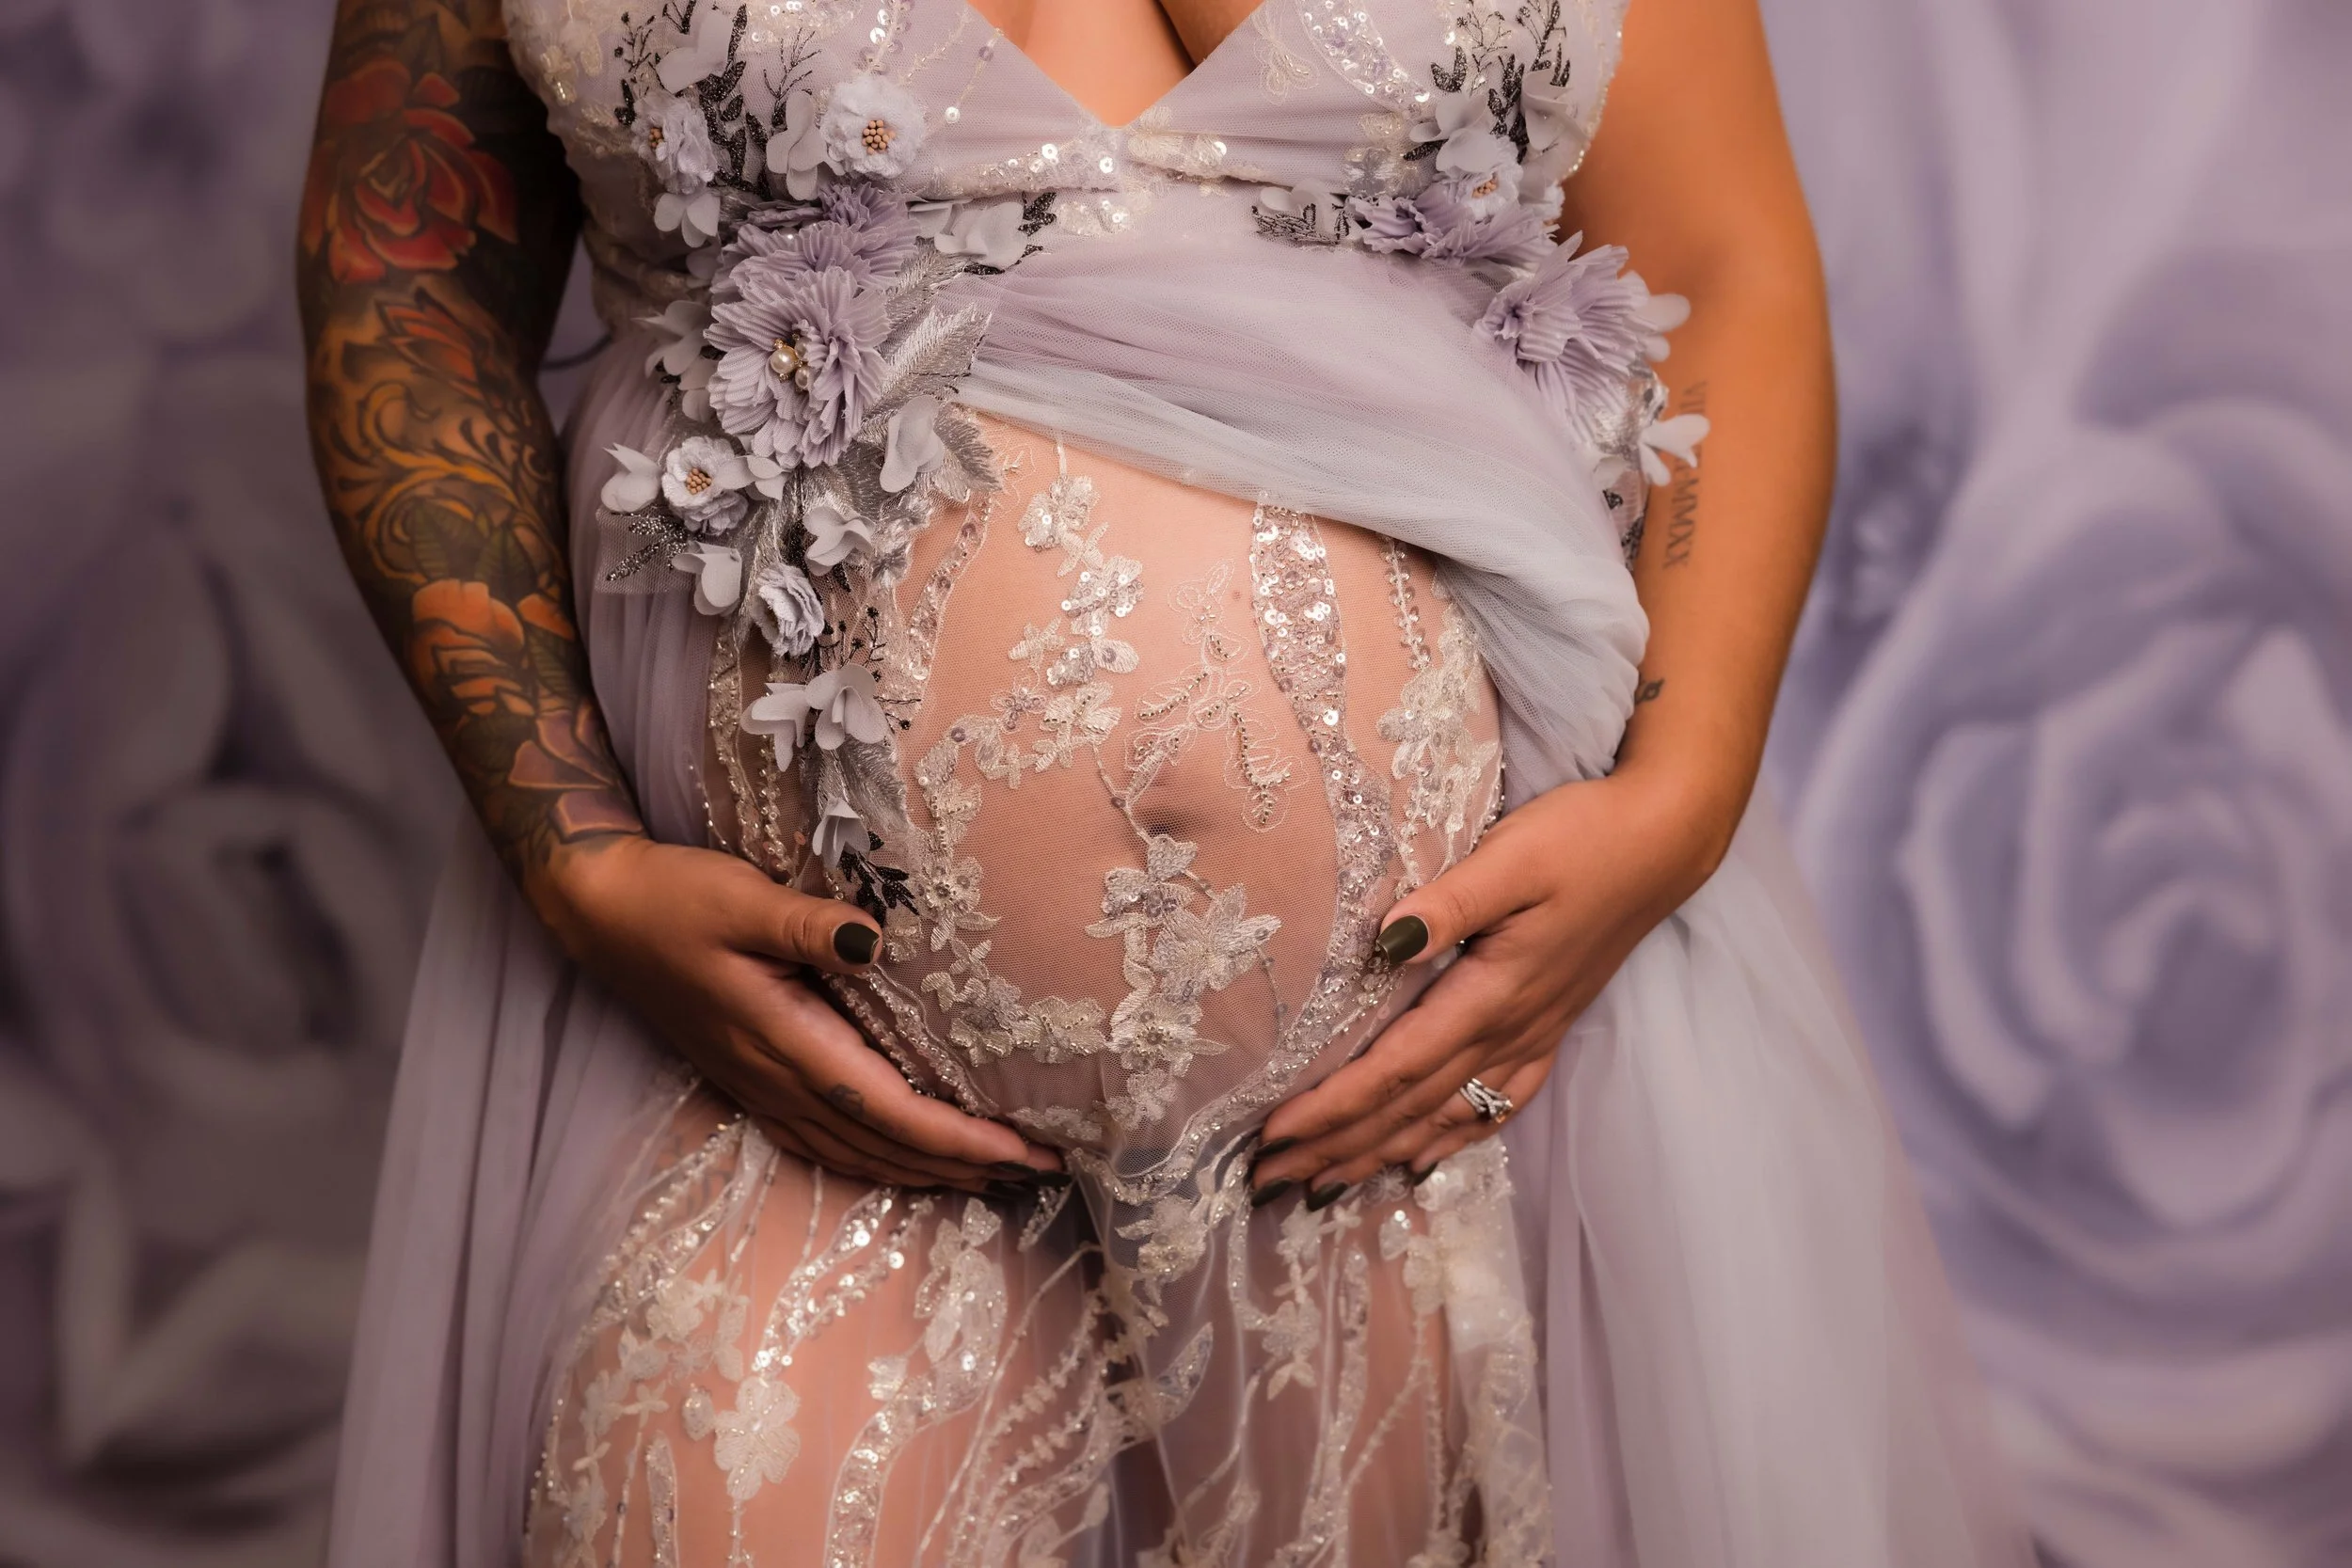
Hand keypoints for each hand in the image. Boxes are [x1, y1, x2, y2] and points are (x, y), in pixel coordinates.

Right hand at [532, 836, 1062, 1194]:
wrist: (602, 913)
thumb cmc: (675, 898)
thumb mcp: (742, 897)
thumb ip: (808, 924)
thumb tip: (873, 940)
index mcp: (786, 1040)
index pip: (891, 1110)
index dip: (959, 1139)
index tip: (1023, 1149)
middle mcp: (776, 1080)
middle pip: (884, 1146)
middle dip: (963, 1165)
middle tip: (1040, 1171)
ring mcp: (760, 1088)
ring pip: (856, 1154)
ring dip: (925, 1171)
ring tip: (992, 1176)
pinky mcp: (750, 1080)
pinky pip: (825, 1143)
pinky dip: (877, 1160)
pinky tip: (903, 1161)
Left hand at [1247, 764, 1733, 1207]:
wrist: (1663, 841)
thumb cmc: (1581, 838)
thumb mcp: (1509, 858)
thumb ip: (1446, 904)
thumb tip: (1384, 942)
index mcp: (1492, 994)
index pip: (1396, 1069)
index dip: (1333, 1109)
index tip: (1273, 1137)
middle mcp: (1511, 1030)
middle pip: (1411, 1107)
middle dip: (1337, 1147)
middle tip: (1267, 1181)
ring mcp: (1533, 1034)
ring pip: (1447, 1117)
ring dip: (1381, 1154)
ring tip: (1323, 1185)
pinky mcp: (1548, 1027)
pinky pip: (1494, 1106)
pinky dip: (1450, 1140)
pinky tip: (1421, 1159)